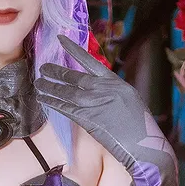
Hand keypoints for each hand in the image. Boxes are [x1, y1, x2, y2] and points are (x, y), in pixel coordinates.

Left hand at [35, 34, 177, 185]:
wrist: (146, 145)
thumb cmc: (141, 128)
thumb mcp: (130, 102)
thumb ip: (112, 93)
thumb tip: (95, 91)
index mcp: (116, 83)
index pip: (91, 62)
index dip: (74, 50)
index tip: (61, 40)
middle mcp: (105, 90)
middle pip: (75, 77)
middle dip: (57, 72)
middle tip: (43, 67)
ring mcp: (96, 104)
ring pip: (67, 92)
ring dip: (50, 87)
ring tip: (38, 82)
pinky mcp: (89, 120)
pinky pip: (66, 109)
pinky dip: (53, 103)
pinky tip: (43, 99)